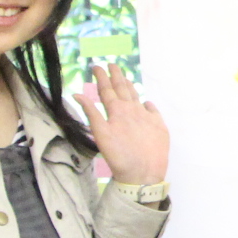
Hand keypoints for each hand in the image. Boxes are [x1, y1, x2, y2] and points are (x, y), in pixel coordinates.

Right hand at [79, 63, 169, 184]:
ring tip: (126, 79)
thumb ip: (90, 113)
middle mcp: (134, 110)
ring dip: (130, 87)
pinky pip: (153, 111)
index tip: (97, 66)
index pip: (107, 89)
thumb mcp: (100, 135)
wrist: (143, 173)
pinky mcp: (160, 126)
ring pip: (137, 97)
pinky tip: (145, 103)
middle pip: (124, 88)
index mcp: (118, 111)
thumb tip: (78, 95)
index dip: (101, 77)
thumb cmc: (118, 156)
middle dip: (117, 75)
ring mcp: (148, 117)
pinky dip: (147, 105)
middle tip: (113, 64)